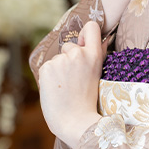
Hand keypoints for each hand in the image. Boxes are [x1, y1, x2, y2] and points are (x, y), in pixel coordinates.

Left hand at [38, 21, 107, 148]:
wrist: (75, 121)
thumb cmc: (88, 101)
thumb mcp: (97, 74)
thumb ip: (98, 55)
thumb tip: (103, 39)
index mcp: (93, 55)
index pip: (91, 27)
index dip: (86, 33)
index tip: (83, 43)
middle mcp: (78, 53)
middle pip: (70, 46)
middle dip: (70, 58)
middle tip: (74, 79)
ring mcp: (61, 60)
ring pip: (58, 58)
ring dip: (59, 69)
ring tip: (65, 87)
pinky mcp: (46, 68)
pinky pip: (48, 67)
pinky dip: (50, 77)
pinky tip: (56, 89)